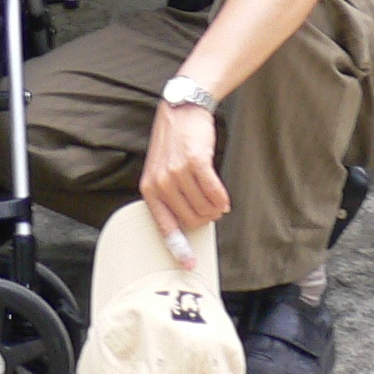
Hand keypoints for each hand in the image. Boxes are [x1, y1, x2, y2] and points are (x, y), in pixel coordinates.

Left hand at [139, 100, 229, 256]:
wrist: (182, 109)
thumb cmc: (174, 143)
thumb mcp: (160, 170)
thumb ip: (168, 197)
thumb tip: (187, 227)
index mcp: (149, 190)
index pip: (165, 228)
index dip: (179, 249)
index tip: (189, 264)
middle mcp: (161, 184)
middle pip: (192, 220)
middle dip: (205, 217)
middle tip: (209, 205)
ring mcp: (177, 173)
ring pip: (205, 208)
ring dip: (215, 207)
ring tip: (215, 197)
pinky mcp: (195, 162)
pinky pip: (214, 193)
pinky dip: (222, 199)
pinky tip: (223, 198)